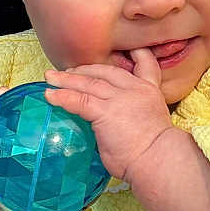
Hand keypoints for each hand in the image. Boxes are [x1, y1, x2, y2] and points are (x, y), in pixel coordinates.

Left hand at [44, 50, 175, 181]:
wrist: (159, 160)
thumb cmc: (156, 154)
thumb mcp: (150, 127)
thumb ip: (131, 118)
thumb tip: (110, 130)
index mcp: (150, 92)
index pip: (146, 64)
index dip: (136, 54)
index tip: (127, 50)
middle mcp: (135, 89)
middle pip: (107, 71)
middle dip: (86, 69)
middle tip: (70, 71)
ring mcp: (119, 98)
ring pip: (88, 82)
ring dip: (67, 80)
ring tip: (51, 78)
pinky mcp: (105, 111)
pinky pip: (78, 100)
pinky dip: (62, 97)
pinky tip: (50, 95)